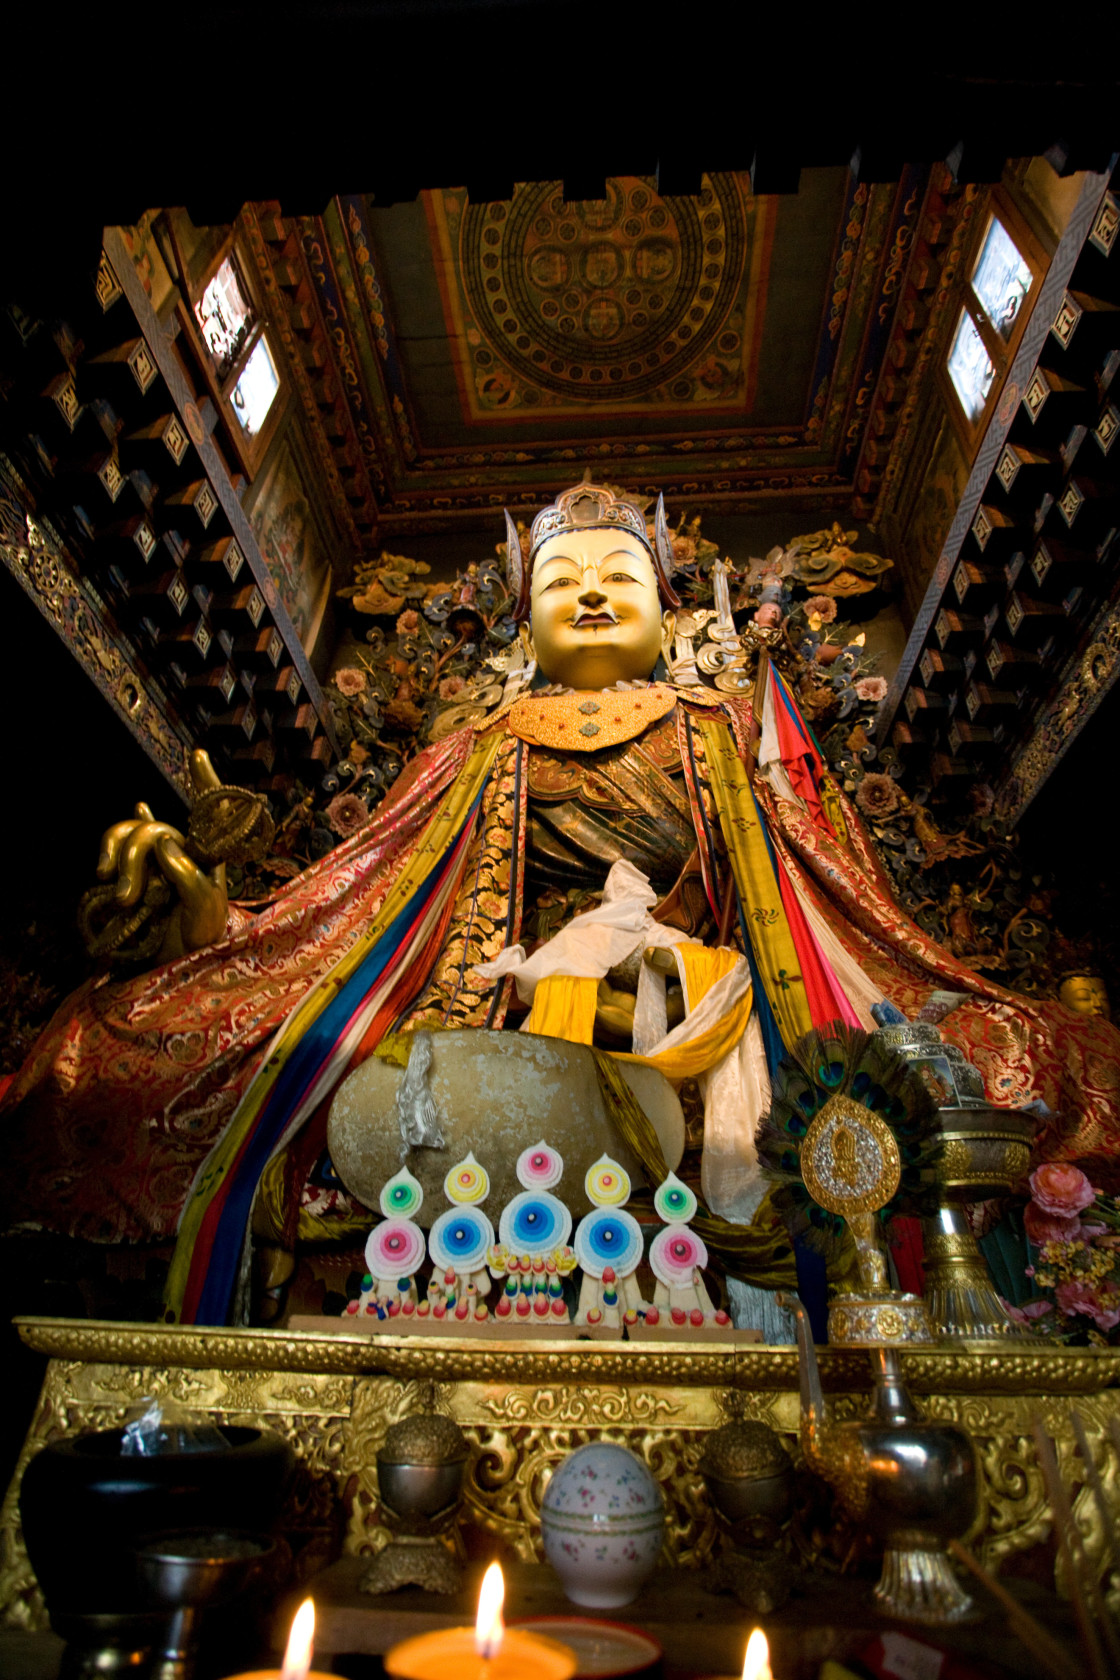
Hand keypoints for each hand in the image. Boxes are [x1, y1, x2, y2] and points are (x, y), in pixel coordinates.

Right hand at [94, 751, 228, 959]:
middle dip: (134, 857)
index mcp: (208, 854)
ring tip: (122, 898)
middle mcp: (182, 851)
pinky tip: (108, 853)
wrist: (173, 968)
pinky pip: (116, 848)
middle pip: (154, 830)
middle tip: (131, 899)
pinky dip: (110, 847)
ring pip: (131, 836)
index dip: (205, 782)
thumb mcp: (205, 909)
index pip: (211, 811)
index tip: (197, 755)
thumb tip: (163, 843)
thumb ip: (188, 876)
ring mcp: (156, 862)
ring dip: (118, 860)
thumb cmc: (199, 939)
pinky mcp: (134, 875)